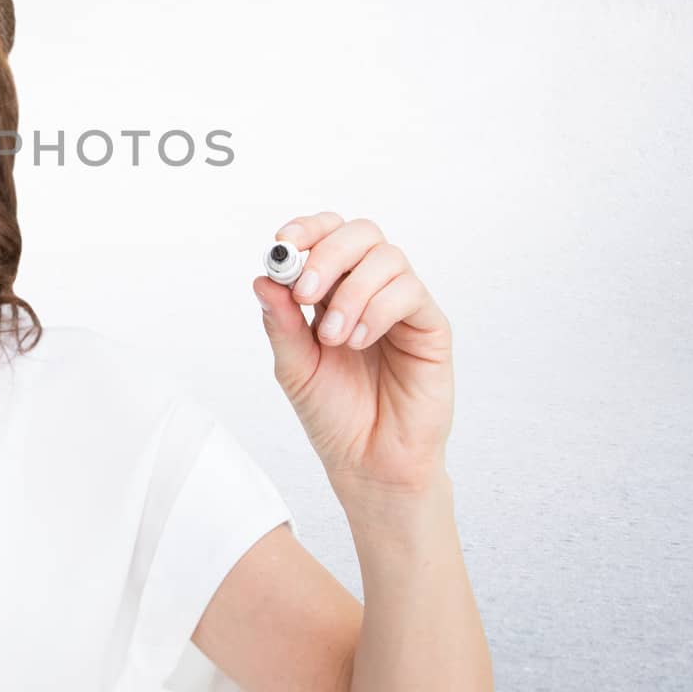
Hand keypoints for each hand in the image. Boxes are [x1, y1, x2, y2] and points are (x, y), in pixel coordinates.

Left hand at [252, 211, 454, 496]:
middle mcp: (370, 289)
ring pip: (387, 257)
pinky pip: (410, 292)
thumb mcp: (294, 366)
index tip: (281, 246)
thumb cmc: (334, 414)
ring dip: (352, 291)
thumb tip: (262, 278)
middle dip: (327, 254)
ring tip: (333, 337)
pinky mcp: (430, 327)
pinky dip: (377, 310)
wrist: (368, 461)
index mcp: (334, 291)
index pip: (327, 235)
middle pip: (360, 233)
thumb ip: (281, 322)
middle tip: (305, 294)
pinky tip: (358, 341)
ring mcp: (402, 305)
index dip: (306, 230)